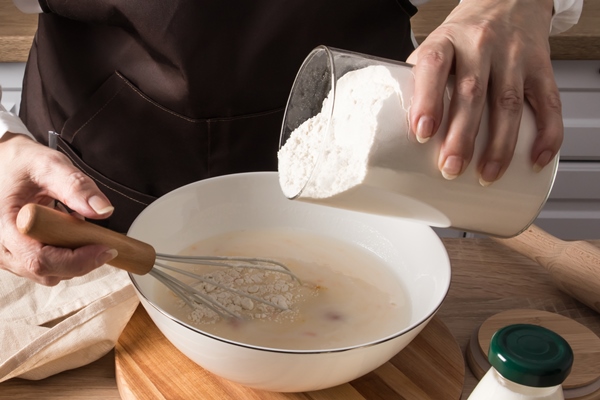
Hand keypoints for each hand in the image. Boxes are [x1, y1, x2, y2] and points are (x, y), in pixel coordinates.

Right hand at [0, 133, 116, 285]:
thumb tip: (103, 210)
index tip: (104, 248)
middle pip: (47, 271)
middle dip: (81, 260)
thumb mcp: (50, 165)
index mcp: (3, 225)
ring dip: (74, 259)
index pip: (40, 259)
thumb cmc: (22, 164)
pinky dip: (66, 257)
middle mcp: (1, 246)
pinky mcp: (17, 256)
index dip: (76, 260)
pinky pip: (47, 268)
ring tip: (77, 228)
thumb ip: (77, 186)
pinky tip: (68, 234)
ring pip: (49, 274)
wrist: (5, 164)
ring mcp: (7, 255)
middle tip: (100, 238)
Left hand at [407, 0, 561, 184]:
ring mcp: (514, 56)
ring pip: (508, 104)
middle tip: (451, 168)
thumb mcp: (437, 46)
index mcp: (447, 41)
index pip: (433, 66)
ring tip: (487, 175)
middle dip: (461, 136)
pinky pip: (549, 103)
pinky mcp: (542, 67)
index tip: (422, 133)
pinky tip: (536, 158)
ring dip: (500, 145)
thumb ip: (421, 81)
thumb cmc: (465, 34)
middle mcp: (481, 45)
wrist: (508, 1)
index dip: (427, 100)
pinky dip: (547, 134)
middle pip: (472, 93)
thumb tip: (400, 127)